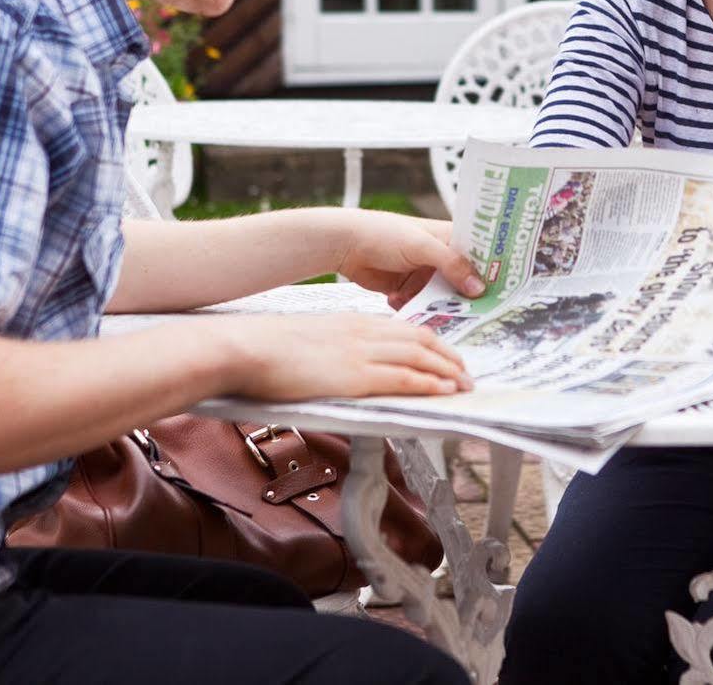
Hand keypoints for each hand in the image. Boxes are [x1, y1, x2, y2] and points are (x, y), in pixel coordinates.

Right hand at [212, 313, 472, 399]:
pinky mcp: (354, 375)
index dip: (429, 342)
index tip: (444, 355)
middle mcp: (363, 332)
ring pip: (419, 357)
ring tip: (465, 385)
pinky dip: (429, 383)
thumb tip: (336, 367)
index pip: (402, 328)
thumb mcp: (308, 342)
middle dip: (447, 356)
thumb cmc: (267, 349)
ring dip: (447, 371)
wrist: (246, 348)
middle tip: (465, 372)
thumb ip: (330, 351)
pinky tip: (444, 390)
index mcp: (352, 322)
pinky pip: (403, 377)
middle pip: (420, 339)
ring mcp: (361, 353)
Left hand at [329, 211, 485, 309]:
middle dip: (466, 298)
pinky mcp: (408, 290)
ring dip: (437, 306)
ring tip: (434, 313)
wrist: (345, 245)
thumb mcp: (422, 246)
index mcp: (450, 238)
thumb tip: (479, 287)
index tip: (506, 292)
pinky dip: (416, 309)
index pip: (481, 255)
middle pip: (464, 282)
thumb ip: (451, 265)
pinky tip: (402, 302)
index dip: (494, 272)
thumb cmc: (384, 233)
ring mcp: (425, 275)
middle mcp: (441, 257)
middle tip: (475, 314)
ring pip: (442, 298)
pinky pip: (421, 306)